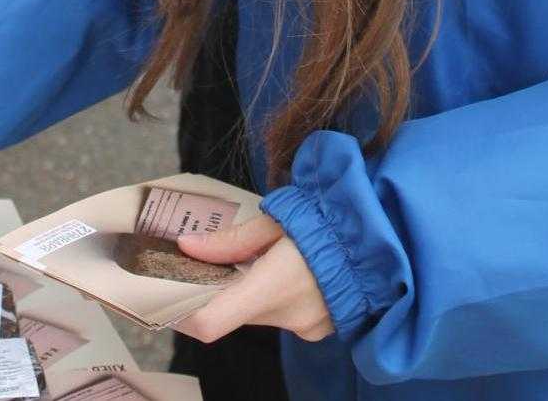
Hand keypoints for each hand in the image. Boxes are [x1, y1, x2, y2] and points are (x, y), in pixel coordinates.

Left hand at [171, 215, 334, 343]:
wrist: (379, 237)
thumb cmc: (324, 220)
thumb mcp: (272, 220)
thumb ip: (230, 241)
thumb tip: (187, 248)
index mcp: (272, 285)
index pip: (212, 323)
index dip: (184, 315)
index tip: (168, 297)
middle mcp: (287, 315)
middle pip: (233, 313)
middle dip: (219, 290)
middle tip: (207, 262)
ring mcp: (306, 326)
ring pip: (258, 313)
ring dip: (249, 290)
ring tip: (254, 257)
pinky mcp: (318, 327)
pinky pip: (283, 315)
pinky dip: (274, 296)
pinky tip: (284, 269)